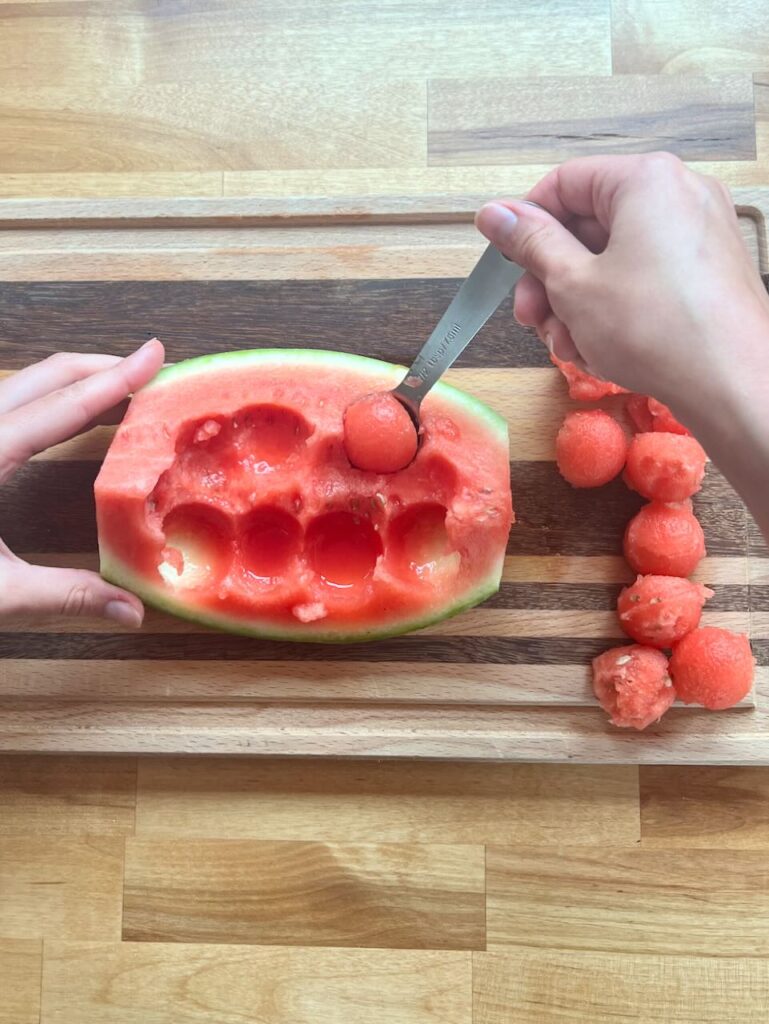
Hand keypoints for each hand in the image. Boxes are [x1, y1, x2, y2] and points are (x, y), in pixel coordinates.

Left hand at [0, 339, 164, 624]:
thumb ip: (65, 595)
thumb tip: (132, 611)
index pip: (62, 407)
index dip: (114, 381)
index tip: (153, 356)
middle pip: (40, 378)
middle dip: (97, 367)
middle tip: (147, 366)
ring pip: (18, 388)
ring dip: (70, 383)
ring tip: (114, 388)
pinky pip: (4, 408)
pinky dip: (44, 402)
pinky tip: (62, 416)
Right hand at [475, 153, 768, 406]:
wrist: (732, 384)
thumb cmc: (658, 331)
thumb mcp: (573, 284)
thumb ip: (530, 243)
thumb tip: (495, 214)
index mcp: (646, 181)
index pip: (565, 184)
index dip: (526, 224)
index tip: (505, 259)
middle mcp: (679, 196)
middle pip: (589, 226)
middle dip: (551, 279)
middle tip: (532, 318)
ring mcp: (698, 235)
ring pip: (613, 259)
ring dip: (577, 303)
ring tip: (569, 346)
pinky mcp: (706, 273)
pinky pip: (643, 279)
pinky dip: (614, 309)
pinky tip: (600, 350)